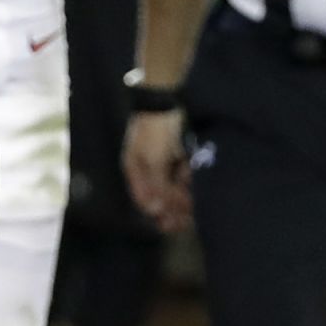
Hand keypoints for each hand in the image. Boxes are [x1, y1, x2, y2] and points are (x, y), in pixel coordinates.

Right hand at [122, 109, 190, 233]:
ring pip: (173, 187)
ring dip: (182, 197)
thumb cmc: (154, 131)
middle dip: (172, 209)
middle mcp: (147, 168)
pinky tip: (191, 181)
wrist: (168, 100)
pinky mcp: (176, 154)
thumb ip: (156, 185)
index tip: (170, 225)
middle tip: (185, 220)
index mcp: (134, 170)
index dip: (157, 214)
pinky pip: (182, 175)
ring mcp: (162, 161)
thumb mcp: (153, 160)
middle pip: (160, 196)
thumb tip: (153, 210)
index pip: (144, 200)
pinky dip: (188, 181)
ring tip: (191, 204)